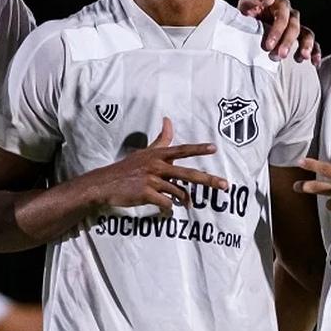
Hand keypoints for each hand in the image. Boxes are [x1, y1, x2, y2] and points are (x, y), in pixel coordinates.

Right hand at [86, 118, 227, 214]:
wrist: (105, 183)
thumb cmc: (127, 168)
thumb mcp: (145, 152)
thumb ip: (161, 139)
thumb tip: (168, 119)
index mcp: (158, 155)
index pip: (182, 150)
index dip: (198, 149)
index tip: (214, 148)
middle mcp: (157, 166)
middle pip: (188, 173)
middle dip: (208, 180)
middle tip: (225, 186)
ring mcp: (151, 180)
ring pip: (178, 191)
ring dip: (184, 199)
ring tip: (187, 204)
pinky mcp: (146, 194)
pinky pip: (166, 203)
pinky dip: (168, 208)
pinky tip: (165, 210)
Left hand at [237, 0, 319, 63]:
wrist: (248, 27)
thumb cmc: (247, 16)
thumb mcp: (244, 6)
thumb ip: (251, 1)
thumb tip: (268, 0)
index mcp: (278, 6)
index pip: (282, 15)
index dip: (277, 30)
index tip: (268, 45)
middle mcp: (290, 15)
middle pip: (294, 26)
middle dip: (287, 41)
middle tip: (279, 55)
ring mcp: (297, 27)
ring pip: (307, 34)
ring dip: (305, 46)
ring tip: (301, 58)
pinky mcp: (301, 38)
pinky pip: (314, 44)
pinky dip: (315, 52)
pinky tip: (314, 62)